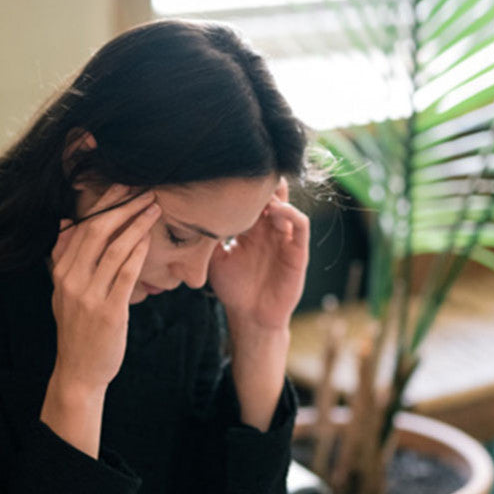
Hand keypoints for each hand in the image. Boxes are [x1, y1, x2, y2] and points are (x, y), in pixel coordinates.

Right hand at [48, 185, 159, 392]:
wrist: (79, 371)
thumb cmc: (77, 328)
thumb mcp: (62, 291)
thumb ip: (63, 257)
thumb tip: (65, 223)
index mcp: (61, 272)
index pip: (82, 228)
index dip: (103, 204)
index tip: (122, 185)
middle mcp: (71, 280)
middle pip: (96, 231)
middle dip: (121, 206)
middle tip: (143, 189)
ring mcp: (89, 296)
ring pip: (114, 249)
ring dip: (136, 224)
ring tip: (154, 208)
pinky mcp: (109, 311)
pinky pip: (125, 274)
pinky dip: (138, 252)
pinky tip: (150, 238)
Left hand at [208, 179, 309, 330]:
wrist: (250, 316)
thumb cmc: (233, 288)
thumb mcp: (215, 259)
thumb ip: (209, 238)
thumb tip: (192, 214)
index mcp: (250, 229)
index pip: (251, 199)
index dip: (243, 188)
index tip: (230, 179)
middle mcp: (269, 229)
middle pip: (272, 196)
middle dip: (262, 185)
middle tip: (248, 178)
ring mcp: (285, 238)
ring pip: (287, 205)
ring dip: (276, 196)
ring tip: (261, 195)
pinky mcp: (298, 251)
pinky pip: (301, 225)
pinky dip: (291, 213)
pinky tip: (276, 211)